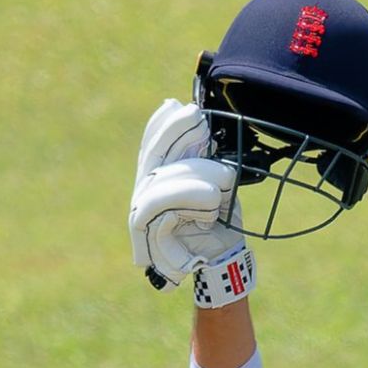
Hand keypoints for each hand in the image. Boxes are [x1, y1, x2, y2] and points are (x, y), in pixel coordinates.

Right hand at [128, 101, 253, 306]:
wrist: (222, 262)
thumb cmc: (220, 224)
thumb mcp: (217, 183)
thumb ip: (203, 157)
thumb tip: (196, 118)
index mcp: (159, 180)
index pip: (153, 146)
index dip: (161, 125)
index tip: (176, 105)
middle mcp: (144, 193)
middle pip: (152, 155)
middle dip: (172, 132)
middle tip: (194, 114)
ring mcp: (141, 211)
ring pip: (160, 177)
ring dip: (197, 173)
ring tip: (226, 180)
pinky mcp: (143, 229)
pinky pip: (160, 203)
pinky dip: (187, 196)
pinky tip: (211, 198)